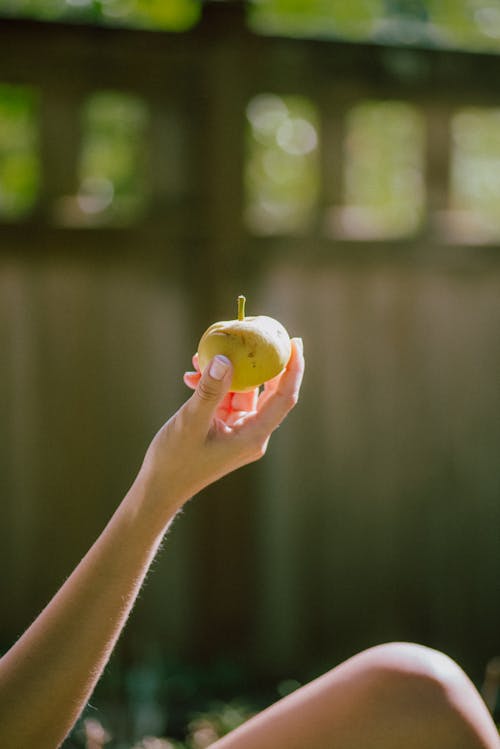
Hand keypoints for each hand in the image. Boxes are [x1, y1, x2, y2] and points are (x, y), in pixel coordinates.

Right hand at [140, 338, 303, 512]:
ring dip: (226, 372)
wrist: (159, 486)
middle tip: (263, 333)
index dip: (293, 370)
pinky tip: (191, 374)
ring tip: (202, 354)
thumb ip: (210, 391)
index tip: (294, 342)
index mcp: (253, 436)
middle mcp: (251, 433)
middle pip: (269, 391)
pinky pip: (225, 399)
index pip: (284, 398)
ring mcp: (237, 431)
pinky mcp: (223, 428)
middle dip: (263, 362)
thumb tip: (226, 359)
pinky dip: (213, 385)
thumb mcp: (191, 422)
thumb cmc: (175, 460)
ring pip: (242, 391)